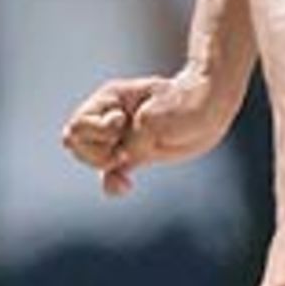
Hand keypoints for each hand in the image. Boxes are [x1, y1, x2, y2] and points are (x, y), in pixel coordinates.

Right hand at [62, 71, 230, 195]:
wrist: (209, 107)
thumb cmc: (187, 102)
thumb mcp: (159, 118)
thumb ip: (136, 139)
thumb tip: (123, 159)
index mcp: (110, 99)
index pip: (79, 123)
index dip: (96, 132)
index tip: (121, 126)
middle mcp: (109, 117)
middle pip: (75, 141)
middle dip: (96, 151)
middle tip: (123, 149)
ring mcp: (120, 137)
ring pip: (89, 158)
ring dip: (104, 166)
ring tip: (127, 164)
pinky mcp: (133, 155)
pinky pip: (110, 175)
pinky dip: (113, 184)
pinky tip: (126, 186)